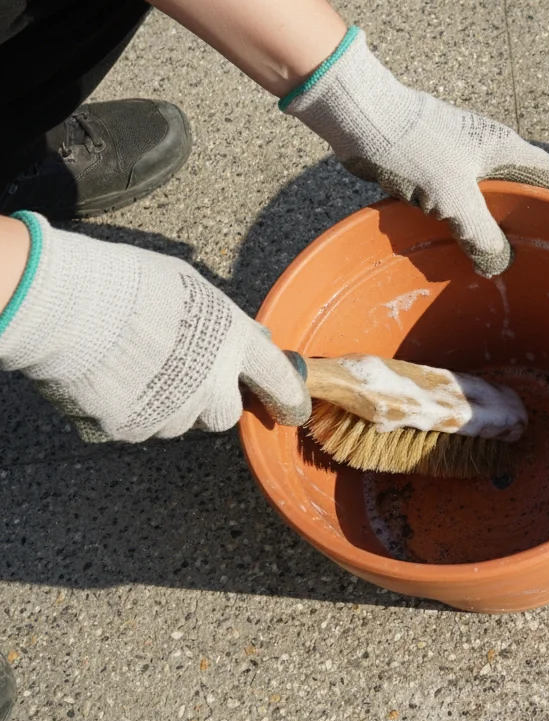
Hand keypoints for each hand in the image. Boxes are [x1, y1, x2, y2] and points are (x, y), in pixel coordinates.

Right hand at [0, 212, 309, 441]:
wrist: (72, 306)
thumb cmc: (132, 284)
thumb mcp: (195, 289)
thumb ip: (225, 322)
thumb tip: (246, 335)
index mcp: (236, 342)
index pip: (278, 378)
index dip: (289, 397)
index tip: (293, 410)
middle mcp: (214, 384)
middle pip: (225, 413)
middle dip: (208, 400)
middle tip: (180, 375)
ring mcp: (176, 410)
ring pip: (180, 422)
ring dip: (168, 406)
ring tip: (138, 370)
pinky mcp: (137, 427)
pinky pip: (141, 426)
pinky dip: (131, 411)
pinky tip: (114, 381)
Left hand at [284, 28, 548, 276]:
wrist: (362, 119)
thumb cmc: (413, 146)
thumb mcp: (454, 196)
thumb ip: (480, 233)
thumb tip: (499, 265)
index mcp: (507, 150)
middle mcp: (491, 152)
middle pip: (529, 189)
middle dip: (541, 219)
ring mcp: (465, 160)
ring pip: (495, 198)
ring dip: (503, 224)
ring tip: (514, 256)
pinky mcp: (438, 169)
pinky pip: (465, 202)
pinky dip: (472, 223)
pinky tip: (468, 244)